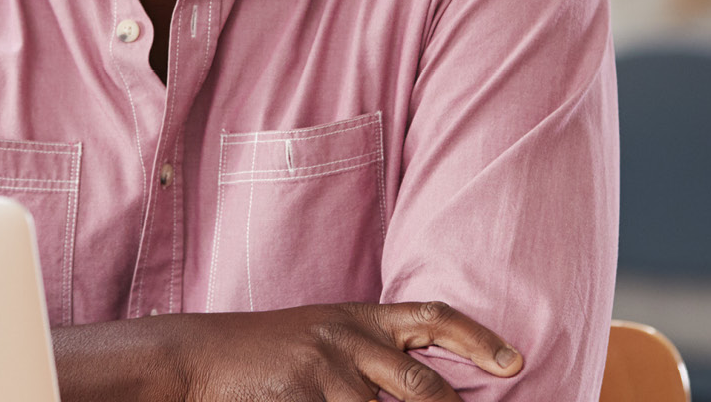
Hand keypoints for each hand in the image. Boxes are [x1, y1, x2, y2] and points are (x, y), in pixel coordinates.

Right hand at [52, 300, 523, 401]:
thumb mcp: (323, 335)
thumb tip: (426, 387)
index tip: (514, 362)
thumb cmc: (266, 353)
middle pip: (424, 388)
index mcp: (359, 317)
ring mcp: (323, 373)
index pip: (432, 317)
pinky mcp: (298, 399)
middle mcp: (347, 339)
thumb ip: (371, 354)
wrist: (197, 357)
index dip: (477, 338)